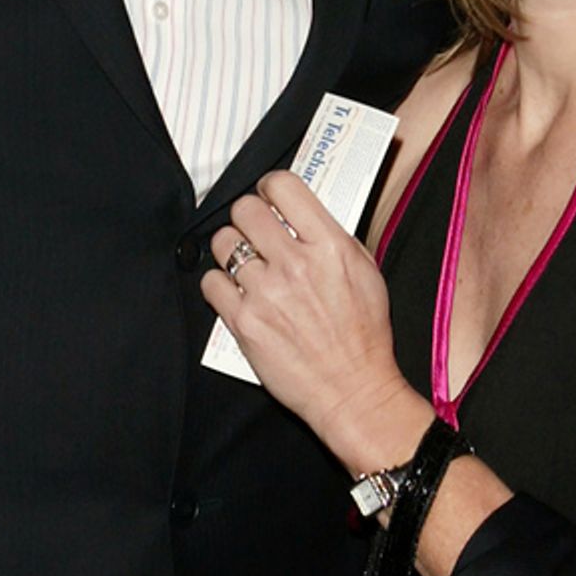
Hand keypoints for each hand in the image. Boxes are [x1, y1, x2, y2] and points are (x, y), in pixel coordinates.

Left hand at [201, 171, 430, 470]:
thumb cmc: (364, 334)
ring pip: (223, 243)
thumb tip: (299, 213)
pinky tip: (237, 292)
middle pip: (246, 210)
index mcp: (329, 246)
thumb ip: (331, 237)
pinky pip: (211, 282)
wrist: (353, 389)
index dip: (270, 186)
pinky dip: (220, 285)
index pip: (284, 186)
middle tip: (255, 231)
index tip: (269, 196)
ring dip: (231, 249)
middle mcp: (295, 264)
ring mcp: (266, 293)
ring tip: (245, 263)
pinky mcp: (244, 322)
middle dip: (248, 216)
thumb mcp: (364, 271)